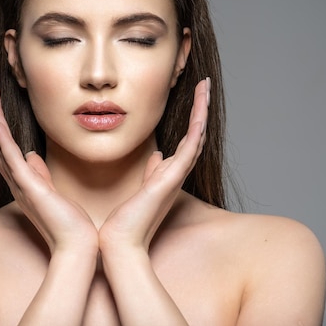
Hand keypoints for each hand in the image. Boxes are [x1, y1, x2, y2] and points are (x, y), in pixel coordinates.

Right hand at [0, 81, 97, 254]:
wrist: (77, 244)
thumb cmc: (69, 222)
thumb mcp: (53, 191)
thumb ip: (41, 174)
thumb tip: (33, 156)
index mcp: (23, 181)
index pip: (5, 148)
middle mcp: (16, 181)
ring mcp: (19, 183)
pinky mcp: (26, 186)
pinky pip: (8, 155)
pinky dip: (0, 134)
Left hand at [99, 78, 209, 252]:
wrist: (121, 241)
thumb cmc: (128, 218)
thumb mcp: (141, 187)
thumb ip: (152, 171)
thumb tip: (157, 156)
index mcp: (169, 173)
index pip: (187, 139)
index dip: (193, 118)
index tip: (195, 96)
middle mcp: (177, 173)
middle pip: (196, 133)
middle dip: (201, 108)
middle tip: (205, 85)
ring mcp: (177, 175)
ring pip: (196, 136)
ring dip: (201, 110)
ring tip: (205, 87)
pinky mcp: (171, 179)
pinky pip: (189, 148)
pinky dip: (196, 129)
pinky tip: (200, 111)